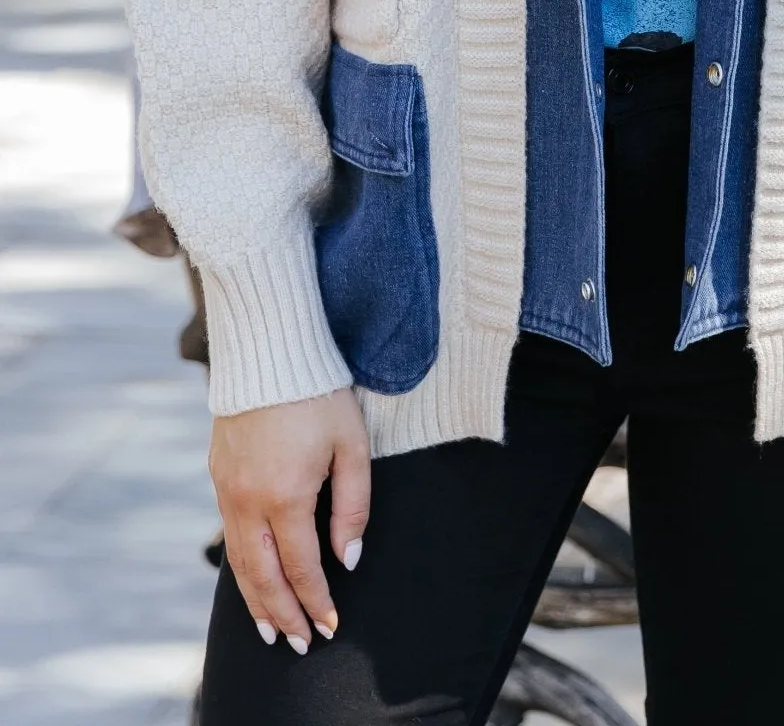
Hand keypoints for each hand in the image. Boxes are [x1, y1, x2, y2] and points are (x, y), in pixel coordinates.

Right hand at [210, 388, 370, 651]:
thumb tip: (348, 558)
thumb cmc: (320, 393)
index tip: (330, 625)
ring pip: (240, 562)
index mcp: (286, 495)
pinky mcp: (218, 476)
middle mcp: (248, 500)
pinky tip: (253, 579)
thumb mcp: (351, 445)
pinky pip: (229, 535)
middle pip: (264, 576)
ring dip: (256, 600)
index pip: (302, 567)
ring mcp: (227, 490)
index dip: (317, 601)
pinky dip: (241, 567)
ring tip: (271, 631)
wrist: (269, 350)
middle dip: (283, 615)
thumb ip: (353, 506)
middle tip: (299, 645)